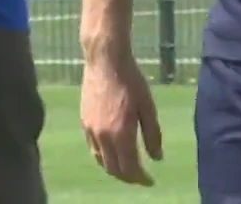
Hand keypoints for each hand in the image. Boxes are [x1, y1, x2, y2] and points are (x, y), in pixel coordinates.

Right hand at [81, 48, 163, 185]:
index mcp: (121, 134)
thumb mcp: (148, 107)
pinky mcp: (84, 122)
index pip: (130, 168)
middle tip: (140, 177)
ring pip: (101, 161)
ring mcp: (91, 130)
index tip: (150, 180)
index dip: (141, 178)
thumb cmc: (131, 81)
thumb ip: (152, 134)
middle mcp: (103, 137)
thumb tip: (157, 158)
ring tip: (127, 168)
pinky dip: (103, 157)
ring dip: (114, 169)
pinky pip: (93, 148)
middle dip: (128, 177)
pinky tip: (112, 152)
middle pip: (114, 169)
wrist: (105, 61)